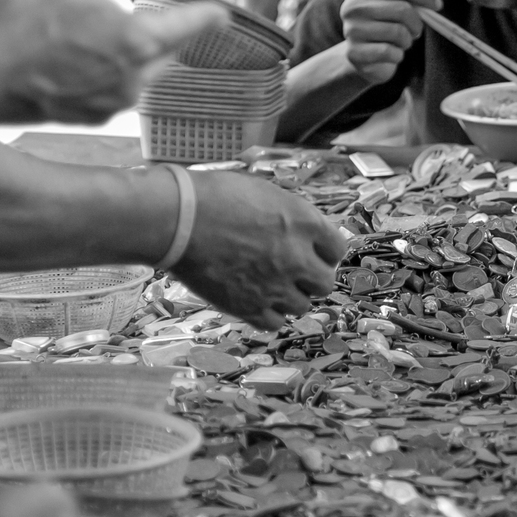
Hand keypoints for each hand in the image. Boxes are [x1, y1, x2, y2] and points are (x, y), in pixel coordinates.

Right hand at [0, 0, 223, 128]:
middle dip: (159, 35)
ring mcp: (112, 103)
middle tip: (149, 19)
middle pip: (162, 52)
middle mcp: (133, 79)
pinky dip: (100, 71)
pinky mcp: (88, 117)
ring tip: (86, 35)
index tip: (222, 14)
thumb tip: (111, 21)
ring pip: (136, 71)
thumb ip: (103, 5)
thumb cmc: (15, 27)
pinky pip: (109, 86)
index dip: (205, 17)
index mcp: (135, 42)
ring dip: (125, 53)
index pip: (185, 27)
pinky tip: (69, 58)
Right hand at [169, 171, 348, 329]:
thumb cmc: (214, 196)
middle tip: (294, 272)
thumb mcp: (264, 193)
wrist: (178, 220)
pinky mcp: (249, 307)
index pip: (337, 249)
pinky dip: (269, 314)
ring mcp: (274, 286)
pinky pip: (275, 322)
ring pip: (302, 306)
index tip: (313, 252)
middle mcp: (297, 258)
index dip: (324, 251)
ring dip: (290, 297)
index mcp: (304, 223)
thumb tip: (302, 231)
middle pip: (324, 283)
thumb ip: (290, 216)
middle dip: (311, 277)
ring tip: (270, 285)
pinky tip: (256, 300)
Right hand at [341, 0, 441, 84]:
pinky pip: (391, 53)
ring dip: (407, 40)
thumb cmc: (382, 21)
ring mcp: (351, 32)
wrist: (364, 57)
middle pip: (402, 10)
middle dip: (417, 22)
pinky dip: (398, 55)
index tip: (437, 5)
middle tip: (415, 29)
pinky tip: (391, 53)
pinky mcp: (355, 55)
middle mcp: (351, 8)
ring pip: (399, 33)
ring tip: (400, 41)